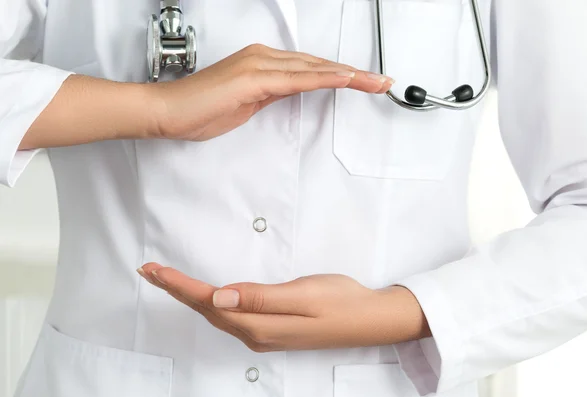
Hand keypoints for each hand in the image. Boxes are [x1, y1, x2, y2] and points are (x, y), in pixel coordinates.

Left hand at [138, 263, 430, 351]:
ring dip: (192, 297)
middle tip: (151, 271)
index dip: (180, 286)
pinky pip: (232, 316)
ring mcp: (264, 334)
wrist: (370, 319)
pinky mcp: (272, 330)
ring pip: (218, 314)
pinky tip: (208, 297)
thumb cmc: (341, 302)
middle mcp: (256, 334)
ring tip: (170, 281)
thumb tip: (219, 296)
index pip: (210, 302)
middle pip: (208, 310)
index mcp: (260, 324)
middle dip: (177, 291)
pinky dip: (212, 303)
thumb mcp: (303, 295)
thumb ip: (260, 297)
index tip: (154, 271)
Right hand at [151, 43, 393, 141]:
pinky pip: (297, 78)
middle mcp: (263, 58)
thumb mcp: (246, 105)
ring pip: (314, 68)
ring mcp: (259, 65)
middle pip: (319, 65)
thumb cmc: (199, 110)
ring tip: (376, 81)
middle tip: (382, 81)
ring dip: (349, 75)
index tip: (365, 82)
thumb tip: (289, 94)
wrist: (168, 112)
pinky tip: (346, 79)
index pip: (311, 69)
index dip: (340, 74)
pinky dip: (324, 77)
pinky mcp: (253, 78)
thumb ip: (270, 96)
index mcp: (262, 64)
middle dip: (355, 74)